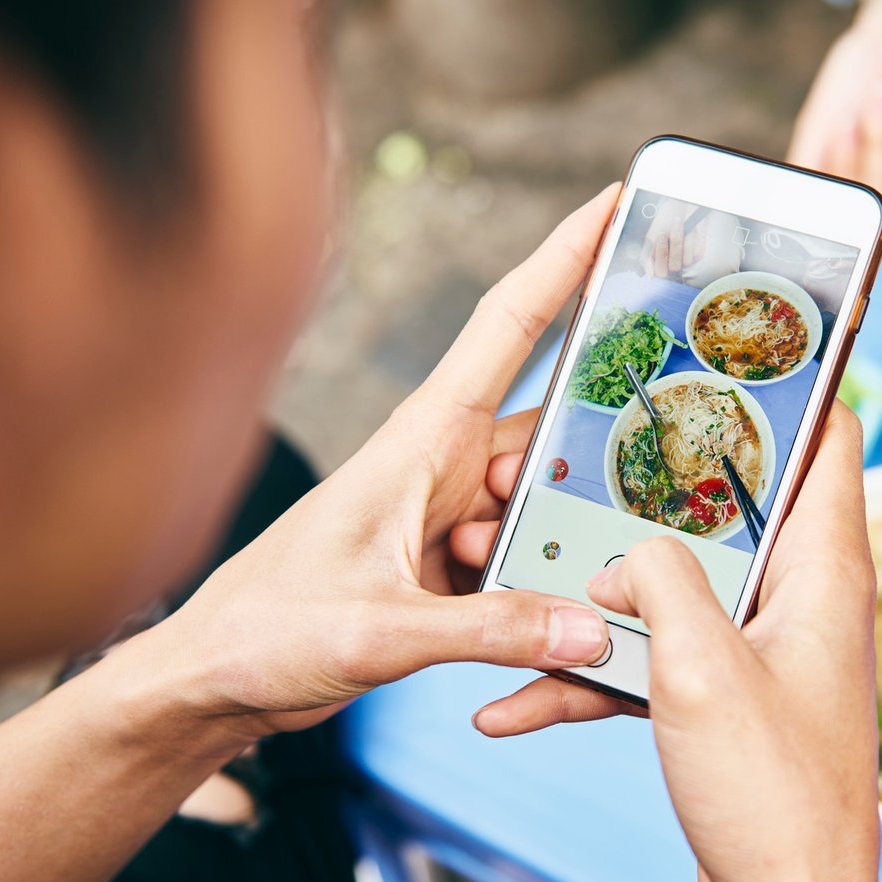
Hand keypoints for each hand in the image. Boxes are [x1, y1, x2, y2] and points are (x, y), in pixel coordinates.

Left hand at [138, 185, 620, 743]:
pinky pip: (525, 560)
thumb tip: (590, 628)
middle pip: (553, 430)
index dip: (565, 255)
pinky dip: (544, 587)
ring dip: (567, 539)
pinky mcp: (449, 566)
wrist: (214, 682)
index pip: (510, 325)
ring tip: (595, 582)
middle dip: (603, 444)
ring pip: (546, 503)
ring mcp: (448, 515)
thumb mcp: (381, 630)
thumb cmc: (266, 629)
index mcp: (421, 439)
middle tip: (668, 455)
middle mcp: (442, 464)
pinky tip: (560, 624)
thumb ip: (491, 629)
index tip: (617, 200)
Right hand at [468, 407, 881, 881]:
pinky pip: (648, 663)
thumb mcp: (702, 668)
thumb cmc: (774, 796)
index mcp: (822, 570)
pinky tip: (513, 704)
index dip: (789, 386)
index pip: (829, 439)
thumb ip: (661, 580)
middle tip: (579, 454)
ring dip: (600, 593)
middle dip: (651, 485)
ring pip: (672, 587)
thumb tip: (624, 554)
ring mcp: (755, 649)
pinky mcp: (718, 698)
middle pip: (727, 506)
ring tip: (520, 581)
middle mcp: (796, 598)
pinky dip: (589, 679)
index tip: (722, 350)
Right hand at [638, 200, 709, 278]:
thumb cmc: (665, 221)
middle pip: (674, 267)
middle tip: (670, 229)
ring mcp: (686, 259)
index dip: (661, 255)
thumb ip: (646, 257)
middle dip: (672, 247)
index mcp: (660, 262)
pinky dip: (692, 238)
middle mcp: (673, 263)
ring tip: (679, 224)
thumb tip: (649, 276)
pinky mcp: (699, 254)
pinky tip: (690, 228)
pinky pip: (697, 253)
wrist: (681, 206)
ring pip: (686, 261)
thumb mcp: (651, 237)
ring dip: (682, 239)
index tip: (660, 235)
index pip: (660, 272)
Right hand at [789, 1, 881, 209]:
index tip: (844, 129)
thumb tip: (795, 195)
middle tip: (878, 97)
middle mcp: (876, 185)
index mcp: (842, 179)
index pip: (846, 201)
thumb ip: (807, 159)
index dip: (848, 166)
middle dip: (881, 142)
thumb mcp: (821, 116)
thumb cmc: (856, 75)